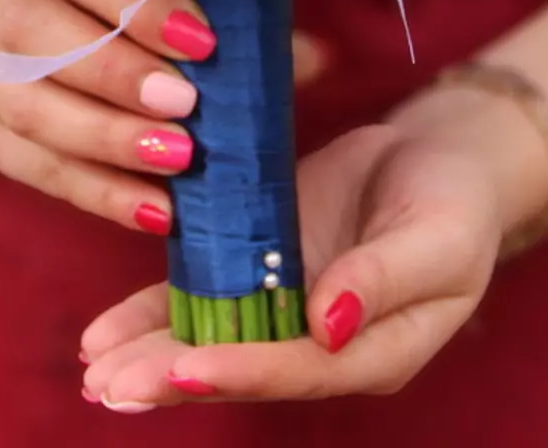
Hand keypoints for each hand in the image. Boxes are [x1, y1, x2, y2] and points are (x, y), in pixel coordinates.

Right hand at [0, 0, 219, 234]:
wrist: (26, 30)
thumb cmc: (114, 2)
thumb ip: (231, 14)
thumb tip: (315, 58)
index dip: (141, 4)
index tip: (205, 41)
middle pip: (34, 34)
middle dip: (113, 72)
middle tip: (185, 105)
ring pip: (24, 107)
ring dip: (104, 139)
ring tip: (176, 163)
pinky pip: (31, 169)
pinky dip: (96, 194)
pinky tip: (156, 211)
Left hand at [79, 124, 503, 407]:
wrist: (436, 158)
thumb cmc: (454, 202)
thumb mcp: (439, 238)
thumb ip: (386, 280)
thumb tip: (329, 326)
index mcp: (373, 349)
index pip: (301, 369)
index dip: (243, 370)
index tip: (185, 370)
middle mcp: (319, 338)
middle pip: (242, 365)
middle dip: (173, 375)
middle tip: (108, 387)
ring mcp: (284, 300)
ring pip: (210, 335)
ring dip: (150, 354)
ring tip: (94, 372)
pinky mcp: (257, 261)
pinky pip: (201, 291)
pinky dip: (153, 311)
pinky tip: (104, 332)